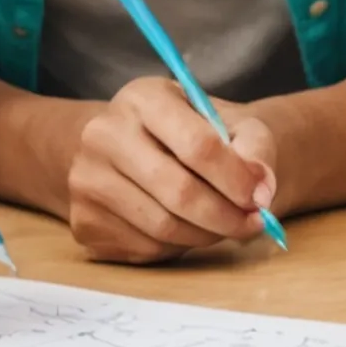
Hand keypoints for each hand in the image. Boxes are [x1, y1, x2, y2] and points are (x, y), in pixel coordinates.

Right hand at [65, 75, 278, 262]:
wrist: (131, 147)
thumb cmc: (189, 133)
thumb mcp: (228, 122)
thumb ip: (254, 147)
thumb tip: (262, 189)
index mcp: (143, 98)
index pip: (197, 145)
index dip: (236, 179)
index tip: (260, 197)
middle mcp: (103, 135)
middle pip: (178, 192)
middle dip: (226, 216)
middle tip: (253, 224)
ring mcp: (86, 180)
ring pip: (162, 227)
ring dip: (206, 236)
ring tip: (225, 225)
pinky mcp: (83, 221)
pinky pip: (144, 248)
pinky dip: (178, 247)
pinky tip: (188, 229)